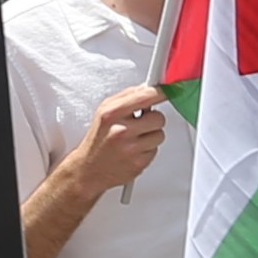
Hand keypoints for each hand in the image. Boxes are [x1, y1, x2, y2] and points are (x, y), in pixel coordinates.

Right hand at [69, 81, 169, 197]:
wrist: (89, 170)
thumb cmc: (97, 139)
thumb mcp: (103, 111)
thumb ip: (126, 97)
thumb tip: (146, 88)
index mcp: (112, 113)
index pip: (146, 96)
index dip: (161, 93)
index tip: (168, 90)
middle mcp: (121, 130)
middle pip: (158, 118)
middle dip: (152, 120)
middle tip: (140, 124)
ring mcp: (131, 149)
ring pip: (160, 135)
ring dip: (151, 136)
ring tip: (135, 139)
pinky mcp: (139, 164)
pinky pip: (155, 150)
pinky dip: (147, 150)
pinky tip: (134, 151)